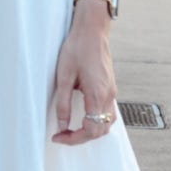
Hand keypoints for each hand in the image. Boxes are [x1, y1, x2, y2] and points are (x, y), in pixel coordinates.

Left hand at [51, 6, 116, 143]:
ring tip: (73, 130)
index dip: (74, 139)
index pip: (91, 130)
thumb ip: (63, 104)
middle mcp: (108, 96)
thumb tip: (62, 125)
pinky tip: (84, 118)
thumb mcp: (64, 77)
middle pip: (100, 130)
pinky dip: (98, 121)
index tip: (59, 136)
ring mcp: (112, 92)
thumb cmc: (77, 49)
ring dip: (91, 131)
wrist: (92, 31)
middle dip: (81, 138)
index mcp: (97, 94)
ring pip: (107, 123)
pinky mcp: (111, 87)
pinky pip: (108, 113)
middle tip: (62, 135)